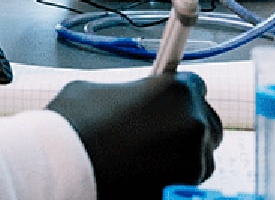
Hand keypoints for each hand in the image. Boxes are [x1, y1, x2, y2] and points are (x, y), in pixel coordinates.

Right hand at [46, 73, 221, 198]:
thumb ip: (128, 90)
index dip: (178, 94)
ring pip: (201, 153)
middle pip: (206, 121)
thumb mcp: (99, 89)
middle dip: (185, 123)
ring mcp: (193, 160)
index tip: (167, 102)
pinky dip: (175, 175)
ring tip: (148, 153)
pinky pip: (191, 180)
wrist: (69, 166)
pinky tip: (148, 170)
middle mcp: (193, 123)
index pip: (196, 86)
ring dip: (182, 151)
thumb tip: (129, 97)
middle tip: (157, 130)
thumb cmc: (79, 124)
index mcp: (177, 90)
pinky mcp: (185, 190)